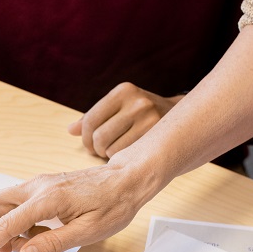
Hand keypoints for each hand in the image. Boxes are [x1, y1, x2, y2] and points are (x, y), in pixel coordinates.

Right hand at [0, 154, 156, 251]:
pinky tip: (42, 232)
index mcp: (46, 200)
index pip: (4, 225)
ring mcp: (38, 184)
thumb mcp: (88, 232)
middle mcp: (36, 187)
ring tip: (32, 244)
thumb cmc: (113, 205)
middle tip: (11, 251)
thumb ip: (52, 244)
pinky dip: (20, 222)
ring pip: (2, 204)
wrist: (128, 179)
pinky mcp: (43, 187)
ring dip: (6, 227)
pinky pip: (18, 204)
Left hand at [69, 82, 183, 158]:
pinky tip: (127, 154)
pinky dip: (121, 159)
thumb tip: (71, 130)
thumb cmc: (142, 114)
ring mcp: (150, 119)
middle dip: (95, 148)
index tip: (89, 143)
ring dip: (108, 155)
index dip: (86, 137)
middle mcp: (137, 103)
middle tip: (101, 150)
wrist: (181, 116)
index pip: (91, 120)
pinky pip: (126, 156)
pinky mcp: (158, 136)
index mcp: (123, 92)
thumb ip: (94, 117)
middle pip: (99, 137)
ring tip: (116, 151)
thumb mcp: (119, 107)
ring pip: (112, 149)